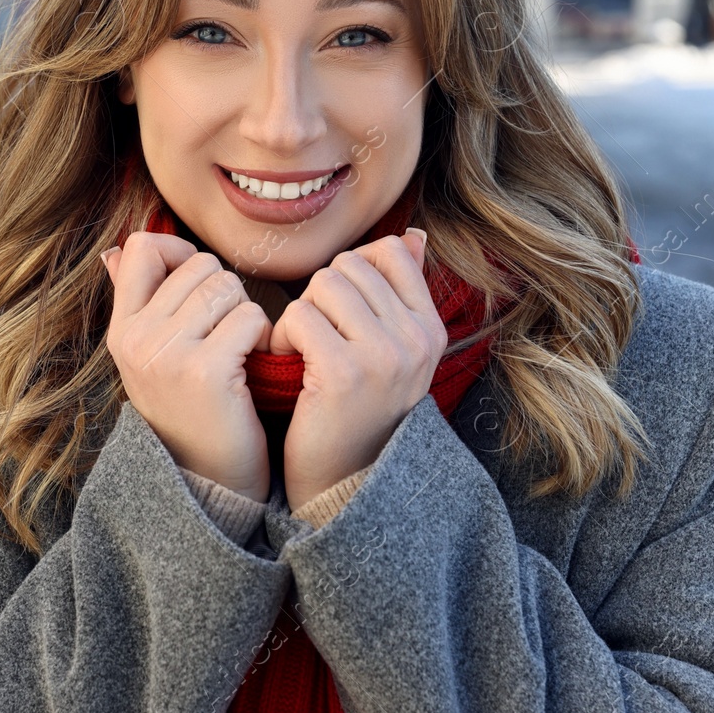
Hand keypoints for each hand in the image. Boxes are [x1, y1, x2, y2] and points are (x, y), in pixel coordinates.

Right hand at [102, 232, 272, 502]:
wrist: (209, 480)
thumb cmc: (190, 410)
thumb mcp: (149, 356)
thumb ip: (137, 301)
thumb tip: (114, 250)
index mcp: (121, 330)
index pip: (142, 248)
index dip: (180, 252)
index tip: (199, 287)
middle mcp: (137, 339)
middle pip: (200, 265)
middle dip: (225, 291)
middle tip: (225, 334)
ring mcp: (168, 355)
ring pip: (228, 286)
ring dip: (246, 314)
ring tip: (239, 350)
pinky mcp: (206, 371)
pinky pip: (250, 316)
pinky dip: (263, 337)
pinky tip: (252, 365)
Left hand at [269, 230, 446, 511]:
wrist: (344, 478)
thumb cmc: (359, 407)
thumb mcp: (395, 350)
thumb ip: (401, 292)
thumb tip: (412, 234)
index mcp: (430, 328)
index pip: (391, 252)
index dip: (352, 271)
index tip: (341, 312)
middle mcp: (415, 339)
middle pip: (349, 266)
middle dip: (321, 296)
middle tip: (317, 337)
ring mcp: (384, 356)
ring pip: (323, 285)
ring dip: (301, 314)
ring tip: (304, 350)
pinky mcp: (345, 373)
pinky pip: (300, 316)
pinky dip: (283, 337)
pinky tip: (289, 365)